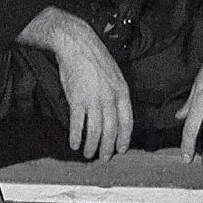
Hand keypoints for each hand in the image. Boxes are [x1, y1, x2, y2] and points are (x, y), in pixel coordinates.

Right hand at [21, 7, 132, 161]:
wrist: (77, 44)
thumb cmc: (95, 57)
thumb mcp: (115, 74)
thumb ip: (117, 93)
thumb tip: (115, 112)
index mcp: (122, 92)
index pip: (127, 122)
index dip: (124, 138)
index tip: (121, 149)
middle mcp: (110, 99)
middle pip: (111, 130)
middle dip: (108, 148)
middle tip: (104, 158)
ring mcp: (93, 100)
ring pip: (95, 131)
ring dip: (92, 146)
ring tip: (88, 154)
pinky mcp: (76, 99)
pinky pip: (77, 124)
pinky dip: (76, 136)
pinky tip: (74, 143)